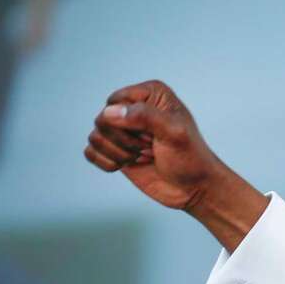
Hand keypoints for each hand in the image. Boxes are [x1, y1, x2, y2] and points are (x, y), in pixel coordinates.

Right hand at [84, 80, 223, 209]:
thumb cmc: (191, 159)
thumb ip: (145, 116)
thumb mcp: (174, 133)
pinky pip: (90, 152)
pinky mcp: (115, 150)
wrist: (194, 188)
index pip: (116, 101)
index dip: (129, 123)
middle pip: (102, 120)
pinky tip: (129, 165)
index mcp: (150, 94)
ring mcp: (123, 130)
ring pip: (95, 137)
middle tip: (150, 149)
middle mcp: (133, 108)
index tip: (154, 136)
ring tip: (144, 156)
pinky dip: (107, 163)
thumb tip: (109, 112)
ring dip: (119, 153)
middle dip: (126, 141)